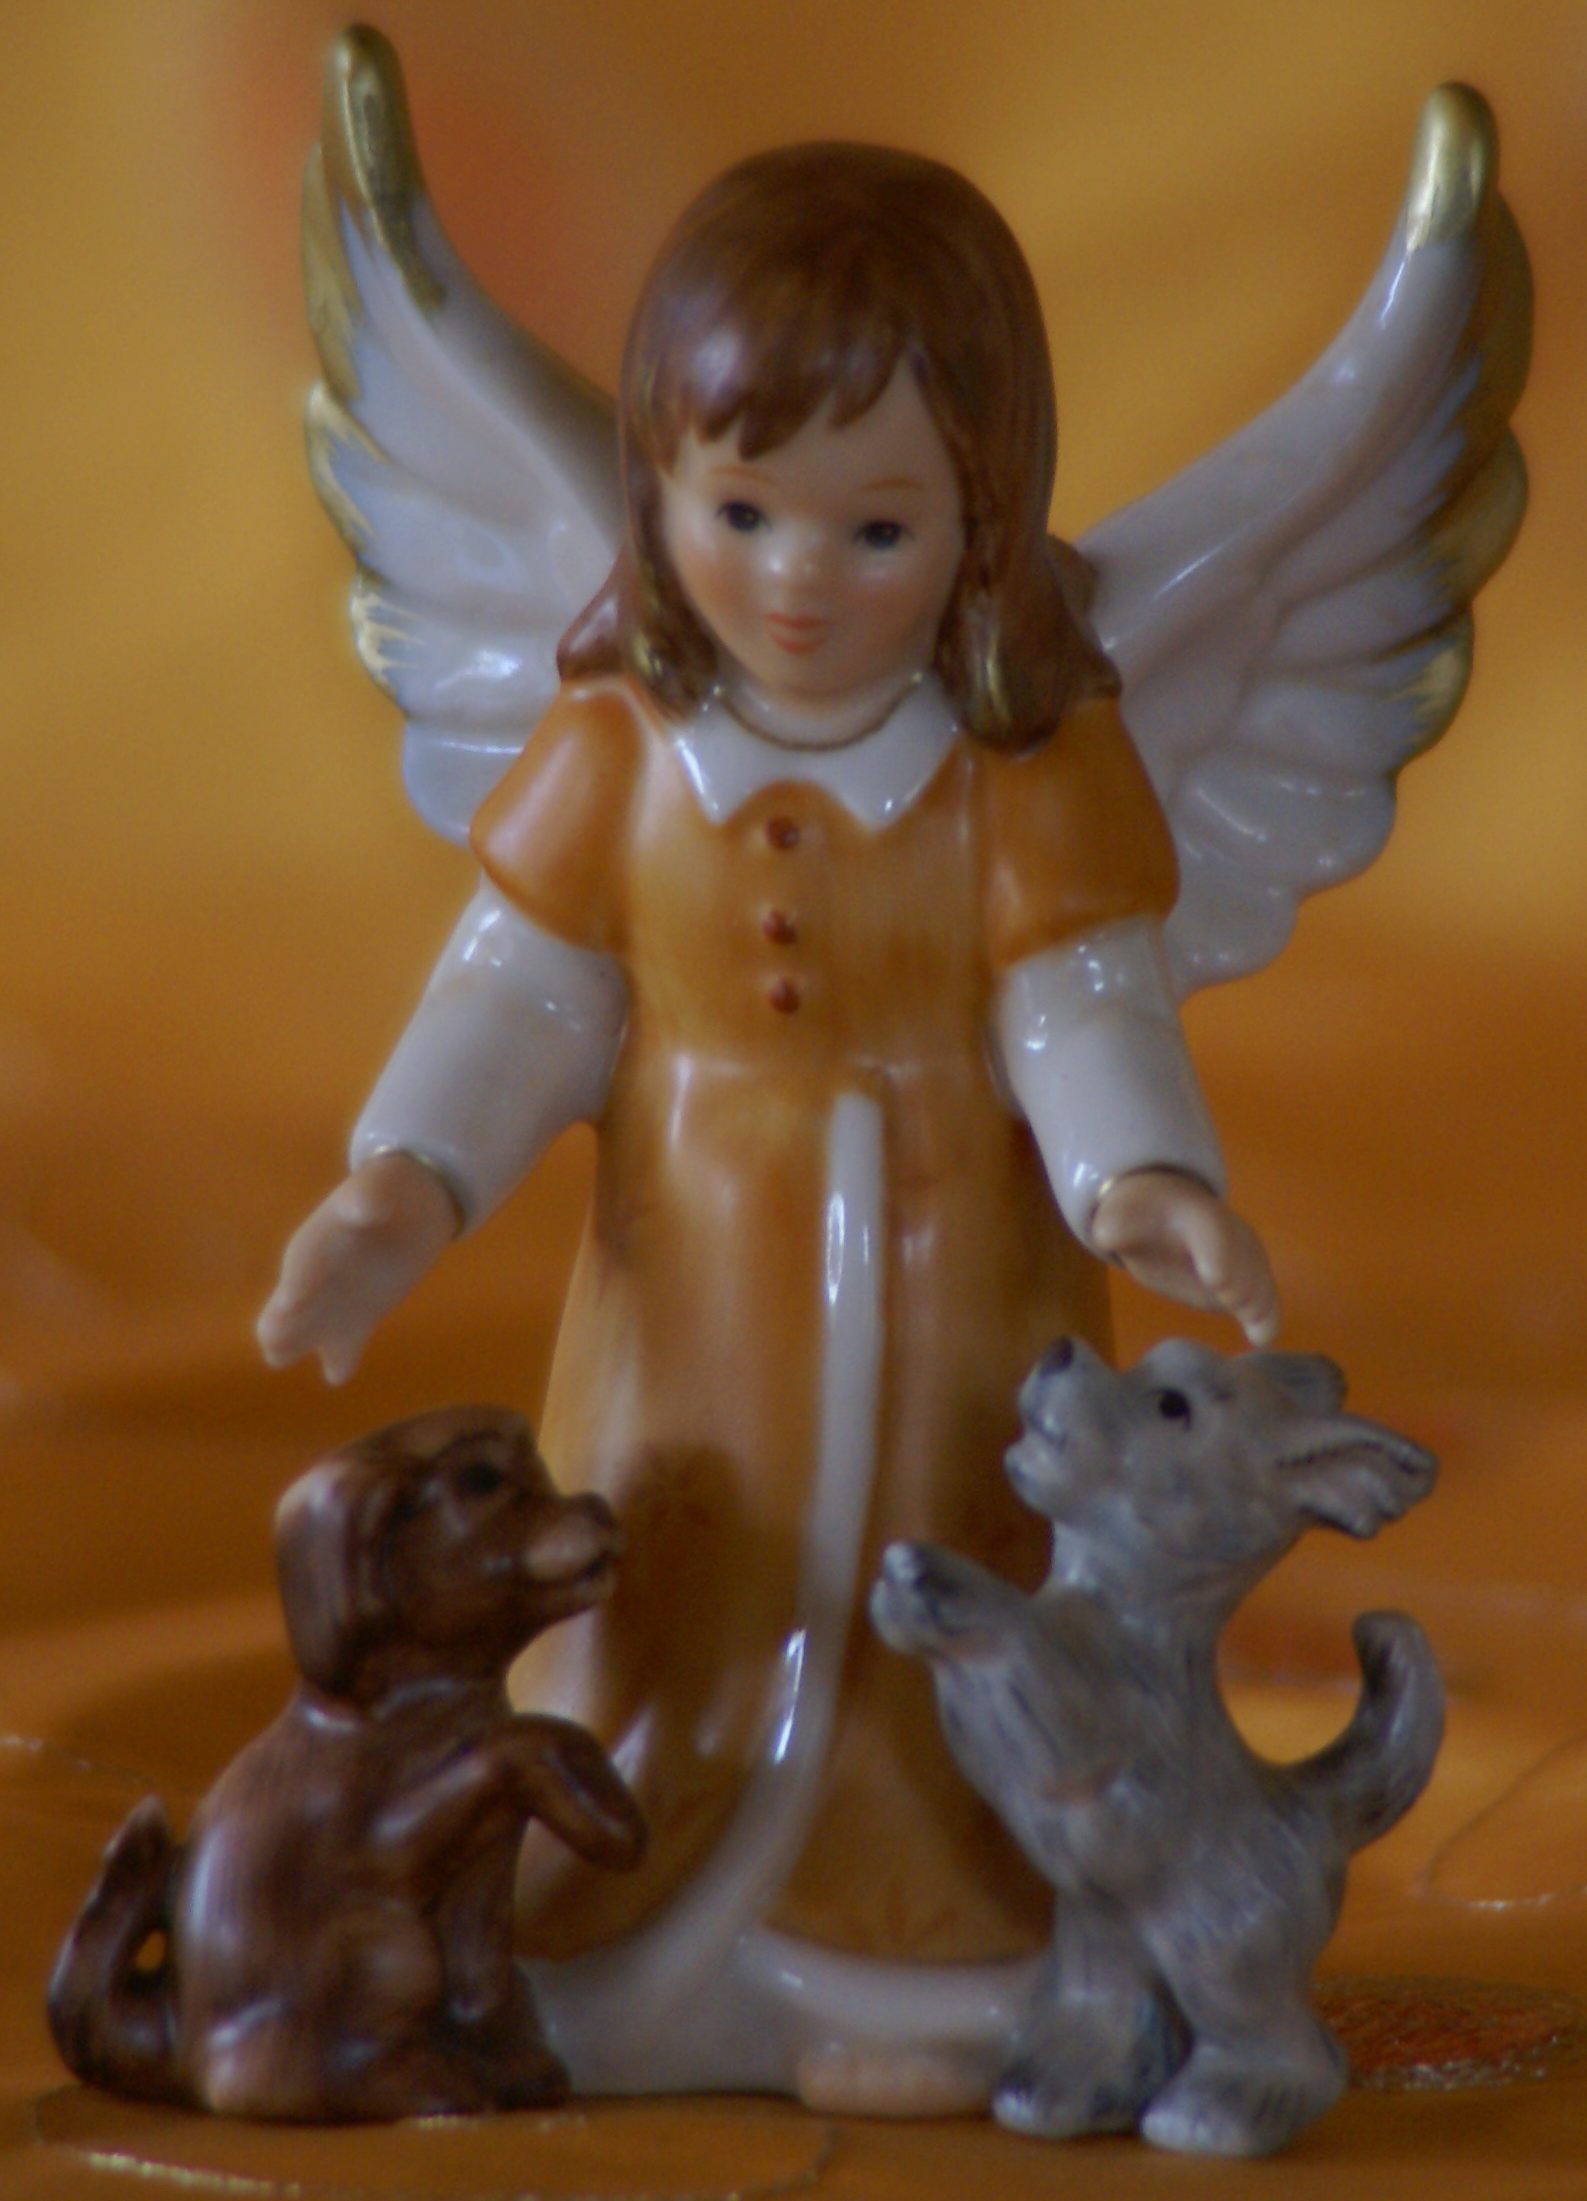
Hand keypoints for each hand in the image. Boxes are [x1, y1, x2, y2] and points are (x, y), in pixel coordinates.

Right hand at [257, 1151, 460, 1383]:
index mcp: (312, 1248)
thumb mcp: (376, 1188)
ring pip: (302, 1338)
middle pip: (280, 1316)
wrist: (409, 1207)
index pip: (298, 1272)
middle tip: (282, 1346)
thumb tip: (367, 1208)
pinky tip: (339, 1373)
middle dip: (281, 1329)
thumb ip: (367, 1200)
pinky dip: (339, 1362)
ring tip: (293, 1359)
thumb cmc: (383, 1193)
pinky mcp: (359, 1321)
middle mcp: (312, 1282)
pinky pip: (342, 1351)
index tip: (294, 1302)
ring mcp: (332, 1305)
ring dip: (298, 1348)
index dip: (297, 1286)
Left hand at [1090, 1169, 1278, 1345]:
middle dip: (1240, 1280)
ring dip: (1258, 1301)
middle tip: (1235, 1304)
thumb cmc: (1141, 1219)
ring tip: (1258, 1331)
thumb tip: (1104, 1235)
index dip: (1215, 1252)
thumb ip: (1115, 1227)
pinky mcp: (1244, 1278)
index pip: (1209, 1229)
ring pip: (1257, 1274)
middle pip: (1241, 1255)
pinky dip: (1266, 1314)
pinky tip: (1263, 1338)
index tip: (1214, 1279)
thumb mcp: (1122, 1217)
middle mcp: (1226, 1230)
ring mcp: (1240, 1253)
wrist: (1166, 1213)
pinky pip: (1261, 1293)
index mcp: (1193, 1213)